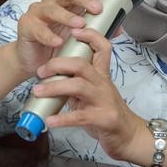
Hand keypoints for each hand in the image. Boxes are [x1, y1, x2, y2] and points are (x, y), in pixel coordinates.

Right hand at [15, 0, 107, 77]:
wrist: (33, 60)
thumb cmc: (57, 43)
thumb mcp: (80, 35)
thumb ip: (97, 29)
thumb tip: (119, 27)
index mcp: (67, 2)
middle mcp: (52, 2)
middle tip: (97, 8)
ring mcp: (38, 12)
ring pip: (53, 9)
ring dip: (68, 16)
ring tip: (80, 24)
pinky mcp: (26, 26)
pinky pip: (38, 29)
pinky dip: (49, 36)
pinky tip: (58, 42)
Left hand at [31, 26, 143, 161]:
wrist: (129, 136)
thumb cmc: (108, 114)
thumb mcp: (94, 95)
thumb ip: (77, 85)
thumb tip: (53, 79)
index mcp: (102, 76)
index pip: (102, 48)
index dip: (90, 36)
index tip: (73, 30)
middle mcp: (103, 85)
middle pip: (82, 64)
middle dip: (58, 64)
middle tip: (40, 71)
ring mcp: (104, 101)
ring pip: (78, 86)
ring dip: (55, 87)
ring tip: (38, 91)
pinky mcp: (103, 119)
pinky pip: (80, 116)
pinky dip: (62, 118)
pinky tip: (49, 121)